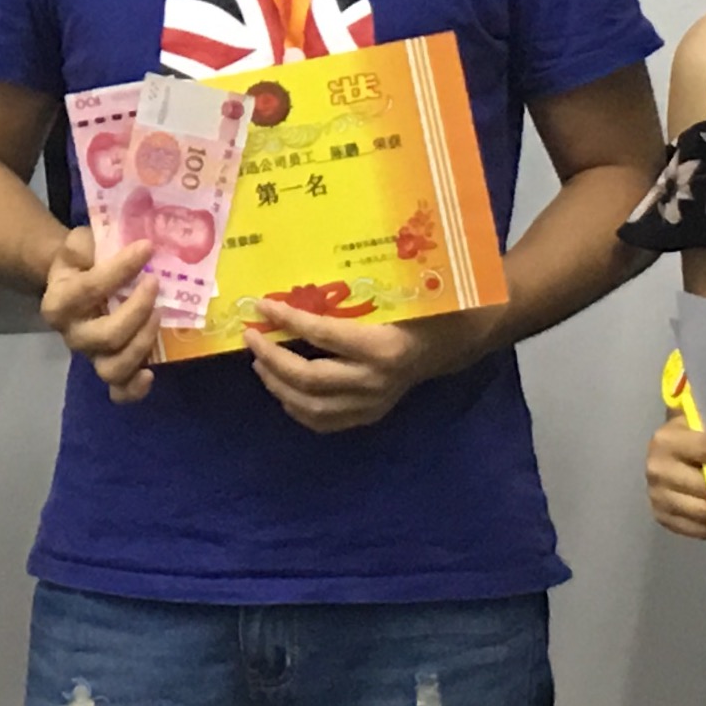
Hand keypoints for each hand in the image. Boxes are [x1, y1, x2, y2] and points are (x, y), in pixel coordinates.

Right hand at [40, 229, 161, 403]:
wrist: (74, 284)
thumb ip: (87, 242)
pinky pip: (118, 391)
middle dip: (137, 310)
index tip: (147, 248)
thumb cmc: (82, 262)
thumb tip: (115, 241)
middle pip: (105, 336)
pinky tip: (151, 373)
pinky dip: (134, 389)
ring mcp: (91, 355)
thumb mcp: (78, 245)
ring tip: (159, 316)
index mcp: (58, 302)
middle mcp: (72, 334)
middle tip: (155, 283)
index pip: (89, 288)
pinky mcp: (109, 369)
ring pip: (113, 368)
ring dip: (142, 344)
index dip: (120, 269)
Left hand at [242, 296, 500, 435]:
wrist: (454, 344)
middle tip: (251, 338)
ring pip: (312, 407)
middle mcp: (375, 382)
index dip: (288, 320)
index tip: (261, 306)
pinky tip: (282, 390)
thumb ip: (354, 295)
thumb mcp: (398, 294)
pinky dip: (297, 408)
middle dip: (273, 358)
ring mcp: (372, 404)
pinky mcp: (370, 415)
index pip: (322, 335)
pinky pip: (325, 422)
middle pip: (309, 378)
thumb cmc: (426, 309)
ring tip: (260, 363)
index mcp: (383, 348)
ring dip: (278, 386)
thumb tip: (301, 283)